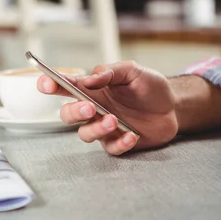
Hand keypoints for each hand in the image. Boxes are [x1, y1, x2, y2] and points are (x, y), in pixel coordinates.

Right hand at [37, 61, 177, 154]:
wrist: (174, 106)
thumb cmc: (149, 86)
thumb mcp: (133, 71)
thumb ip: (110, 72)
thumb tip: (89, 79)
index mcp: (92, 89)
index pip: (65, 86)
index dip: (51, 84)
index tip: (45, 84)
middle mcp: (94, 109)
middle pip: (68, 114)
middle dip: (74, 111)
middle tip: (90, 107)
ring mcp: (104, 127)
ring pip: (85, 134)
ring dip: (96, 128)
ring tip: (114, 120)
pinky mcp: (118, 142)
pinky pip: (110, 148)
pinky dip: (120, 142)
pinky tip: (132, 134)